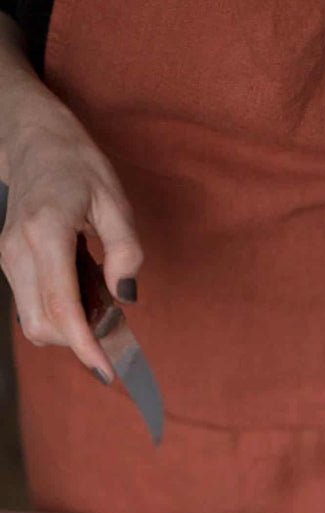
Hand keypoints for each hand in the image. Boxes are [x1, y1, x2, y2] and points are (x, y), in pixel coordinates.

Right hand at [0, 89, 142, 381]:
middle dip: (82, 340)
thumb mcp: (115, 200)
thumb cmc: (78, 165)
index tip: (108, 371)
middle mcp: (17, 250)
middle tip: (119, 326)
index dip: (85, 346)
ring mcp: (7, 257)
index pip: (62, 307)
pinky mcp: (8, 262)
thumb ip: (124, 250)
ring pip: (34, 321)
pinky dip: (62, 312)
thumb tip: (125, 298)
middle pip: (44, 325)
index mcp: (46, 232)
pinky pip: (34, 304)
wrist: (32, 140)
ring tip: (103, 300)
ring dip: (72, 327)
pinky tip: (86, 291)